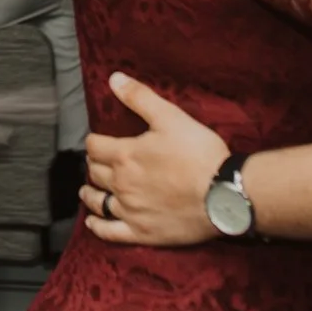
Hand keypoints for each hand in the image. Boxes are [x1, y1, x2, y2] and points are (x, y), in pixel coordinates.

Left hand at [80, 73, 228, 246]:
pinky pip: (110, 232)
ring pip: (98, 201)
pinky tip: (93, 222)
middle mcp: (121, 184)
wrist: (224, 195)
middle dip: (94, 164)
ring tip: (87, 189)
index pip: (95, 146)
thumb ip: (140, 98)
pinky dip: (98, 227)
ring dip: (90, 193)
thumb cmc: (200, 154)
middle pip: (95, 172)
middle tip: (98, 162)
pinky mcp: (142, 232)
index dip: (95, 141)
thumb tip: (114, 78)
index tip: (98, 141)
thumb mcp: (171, 117)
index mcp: (125, 155)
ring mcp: (130, 210)